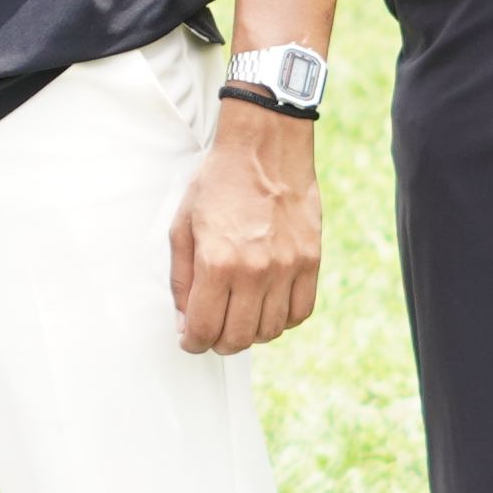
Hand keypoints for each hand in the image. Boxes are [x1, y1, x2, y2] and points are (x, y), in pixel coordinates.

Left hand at [170, 95, 322, 354]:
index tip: (190, 340)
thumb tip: (185, 322)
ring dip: (251, 333)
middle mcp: (254, 270)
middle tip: (212, 333)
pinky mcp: (311, 261)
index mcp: (217, 261)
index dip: (193, 342)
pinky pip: (300, 312)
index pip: (205, 327)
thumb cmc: (218, 184)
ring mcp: (287, 267)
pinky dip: (283, 320)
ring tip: (239, 318)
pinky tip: (267, 308)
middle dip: (219, 343)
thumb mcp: (182, 226)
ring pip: (271, 331)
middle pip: (238, 337)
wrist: (264, 149)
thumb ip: (181, 279)